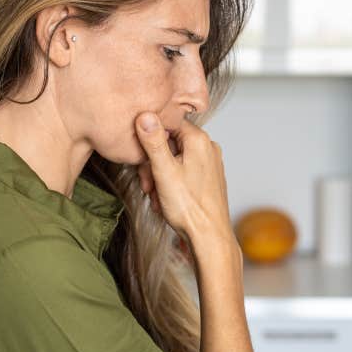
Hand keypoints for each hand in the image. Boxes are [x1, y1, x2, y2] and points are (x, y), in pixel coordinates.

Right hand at [134, 111, 232, 247]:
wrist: (208, 236)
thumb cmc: (190, 208)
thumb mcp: (164, 171)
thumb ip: (153, 142)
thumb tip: (145, 114)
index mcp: (199, 140)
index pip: (167, 123)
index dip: (149, 141)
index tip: (142, 159)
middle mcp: (208, 148)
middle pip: (169, 144)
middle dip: (152, 164)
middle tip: (148, 184)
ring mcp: (209, 163)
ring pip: (174, 160)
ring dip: (159, 177)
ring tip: (157, 196)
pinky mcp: (207, 178)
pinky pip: (182, 173)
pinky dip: (170, 185)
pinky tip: (166, 200)